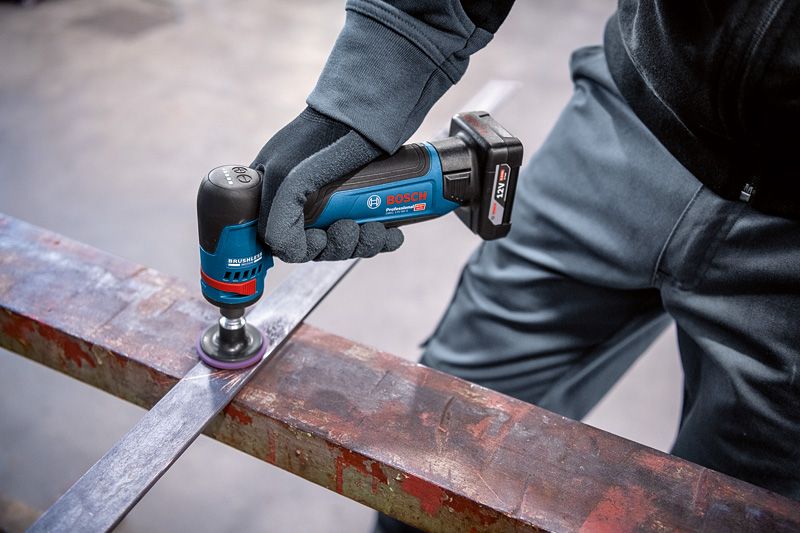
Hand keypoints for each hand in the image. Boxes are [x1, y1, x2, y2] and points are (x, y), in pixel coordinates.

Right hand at [251, 107, 403, 262]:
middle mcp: (303, 198)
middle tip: (353, 230)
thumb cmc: (323, 138)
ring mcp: (335, 198)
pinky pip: (371, 231)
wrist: (369, 110)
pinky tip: (393, 234)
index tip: (320, 239)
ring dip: (363, 244)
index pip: (284, 242)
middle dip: (340, 245)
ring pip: (347, 241)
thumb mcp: (289, 178)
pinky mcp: (364, 196)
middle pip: (320, 246)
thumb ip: (277, 218)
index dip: (304, 249)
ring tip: (377, 231)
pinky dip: (382, 238)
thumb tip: (284, 250)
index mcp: (277, 195)